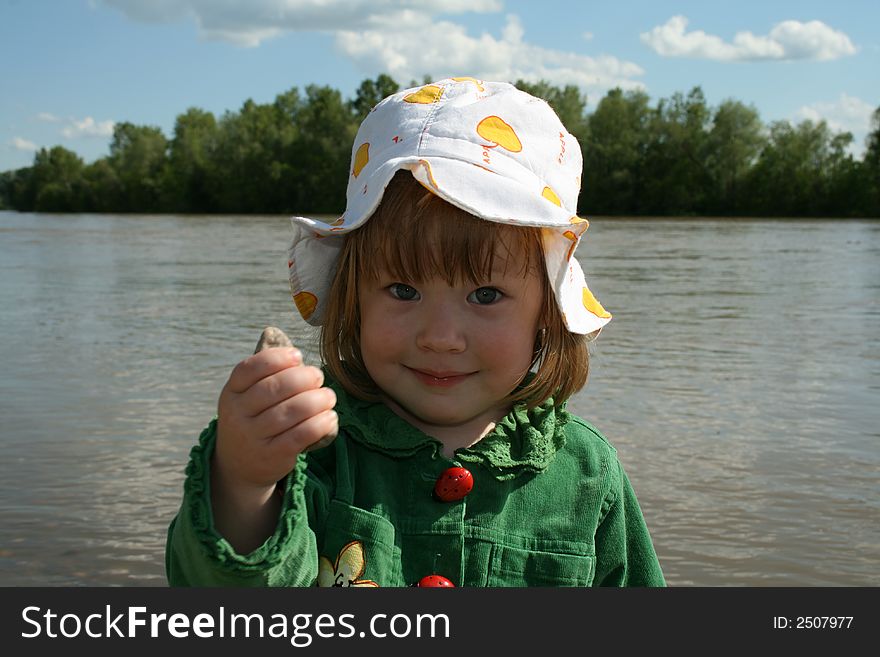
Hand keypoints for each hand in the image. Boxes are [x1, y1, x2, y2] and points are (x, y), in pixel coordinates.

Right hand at [210, 346, 336, 550]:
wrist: (240, 465)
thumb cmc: (253, 419)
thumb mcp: (247, 396)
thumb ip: (266, 375)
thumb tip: (295, 354)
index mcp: (232, 392)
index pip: (250, 369)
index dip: (277, 359)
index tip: (298, 356)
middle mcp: (238, 414)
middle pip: (274, 389)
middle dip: (303, 378)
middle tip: (319, 377)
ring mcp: (253, 437)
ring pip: (290, 412)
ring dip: (317, 401)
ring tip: (329, 397)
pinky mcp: (272, 456)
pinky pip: (300, 436)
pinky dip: (320, 424)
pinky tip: (330, 417)